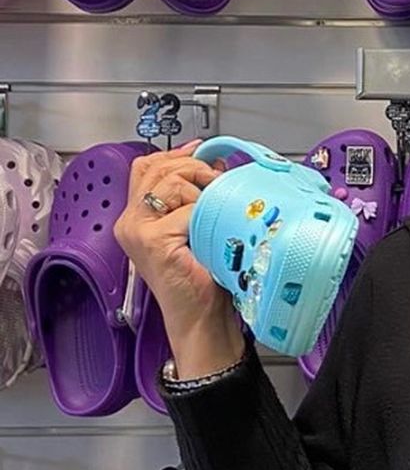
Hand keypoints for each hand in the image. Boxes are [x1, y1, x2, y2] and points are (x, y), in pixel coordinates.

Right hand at [113, 141, 243, 376]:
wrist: (201, 317)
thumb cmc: (202, 277)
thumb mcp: (196, 227)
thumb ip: (195, 197)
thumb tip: (214, 165)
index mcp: (136, 217)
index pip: (147, 167)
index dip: (176, 155)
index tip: (202, 153)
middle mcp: (130, 222)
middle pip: (157, 168)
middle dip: (194, 168)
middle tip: (218, 180)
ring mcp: (138, 230)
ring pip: (172, 183)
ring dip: (202, 191)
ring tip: (215, 211)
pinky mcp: (153, 240)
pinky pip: (188, 209)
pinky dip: (207, 216)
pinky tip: (213, 232)